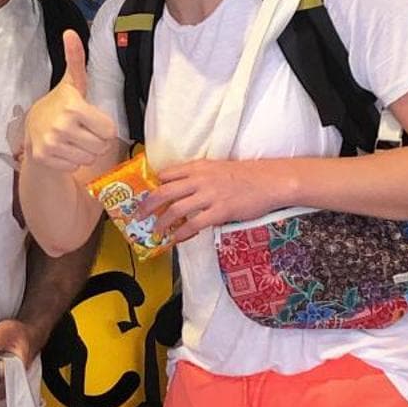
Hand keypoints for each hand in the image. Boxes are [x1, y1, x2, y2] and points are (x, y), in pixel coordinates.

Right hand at [24, 30, 115, 171]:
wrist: (32, 128)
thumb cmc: (60, 104)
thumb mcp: (72, 82)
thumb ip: (76, 59)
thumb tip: (70, 33)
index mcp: (73, 106)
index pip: (110, 131)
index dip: (104, 128)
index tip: (92, 121)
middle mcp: (61, 125)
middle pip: (102, 147)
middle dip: (96, 141)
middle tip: (83, 132)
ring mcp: (51, 143)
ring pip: (89, 159)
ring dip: (85, 153)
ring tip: (73, 140)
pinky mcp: (45, 158)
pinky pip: (75, 167)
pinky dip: (72, 162)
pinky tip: (63, 150)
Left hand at [141, 159, 292, 242]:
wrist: (270, 181)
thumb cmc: (246, 176)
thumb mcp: (217, 169)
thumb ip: (199, 177)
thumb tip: (182, 191)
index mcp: (198, 167)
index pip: (166, 174)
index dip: (152, 186)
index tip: (144, 197)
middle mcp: (200, 179)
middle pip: (163, 192)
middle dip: (146, 206)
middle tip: (137, 216)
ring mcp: (209, 195)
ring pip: (175, 210)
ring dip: (161, 223)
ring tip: (155, 232)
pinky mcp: (220, 211)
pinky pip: (194, 225)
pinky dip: (181, 234)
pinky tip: (175, 239)